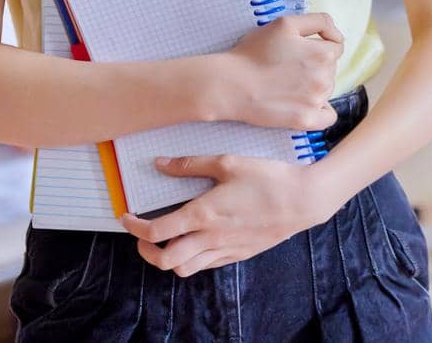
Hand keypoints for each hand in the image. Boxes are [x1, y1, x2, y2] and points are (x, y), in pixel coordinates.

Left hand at [121, 155, 336, 274]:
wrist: (303, 200)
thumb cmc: (268, 179)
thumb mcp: (228, 162)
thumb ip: (191, 164)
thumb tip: (161, 163)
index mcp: (203, 215)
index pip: (157, 231)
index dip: (135, 227)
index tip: (127, 217)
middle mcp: (211, 238)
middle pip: (165, 261)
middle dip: (146, 251)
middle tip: (143, 235)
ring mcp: (226, 249)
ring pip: (184, 269)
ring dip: (169, 258)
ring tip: (168, 240)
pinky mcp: (239, 254)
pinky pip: (207, 265)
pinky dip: (194, 258)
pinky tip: (197, 241)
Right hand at [216, 13, 342, 129]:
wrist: (230, 84)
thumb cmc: (253, 53)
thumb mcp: (285, 23)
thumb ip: (319, 21)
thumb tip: (337, 35)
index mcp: (323, 53)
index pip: (336, 46)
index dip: (317, 45)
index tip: (299, 50)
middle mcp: (325, 78)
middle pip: (331, 68)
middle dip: (314, 65)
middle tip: (287, 67)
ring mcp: (316, 101)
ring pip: (327, 89)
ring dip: (313, 86)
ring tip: (286, 84)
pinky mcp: (306, 120)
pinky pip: (328, 117)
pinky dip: (321, 111)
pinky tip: (304, 104)